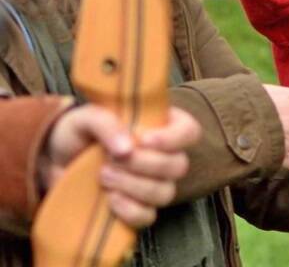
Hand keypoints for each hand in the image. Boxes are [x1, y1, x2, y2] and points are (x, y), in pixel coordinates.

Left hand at [42, 105, 199, 228]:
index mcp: (161, 127)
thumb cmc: (76, 133)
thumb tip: (126, 148)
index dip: (173, 138)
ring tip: (104, 176)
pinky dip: (129, 210)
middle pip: (179, 165)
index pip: (189, 131)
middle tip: (111, 159)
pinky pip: (147, 217)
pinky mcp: (137, 209)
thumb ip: (106, 123)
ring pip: (165, 192)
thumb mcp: (85, 117)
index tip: (142, 140)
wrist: (52, 160)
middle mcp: (164, 157)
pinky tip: (110, 198)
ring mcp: (153, 186)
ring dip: (134, 186)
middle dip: (144, 164)